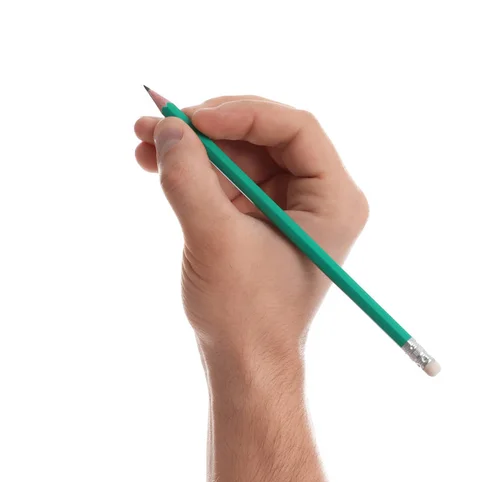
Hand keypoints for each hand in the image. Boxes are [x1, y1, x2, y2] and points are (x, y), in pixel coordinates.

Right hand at [134, 96, 367, 357]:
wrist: (245, 363)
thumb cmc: (245, 315)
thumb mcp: (215, 240)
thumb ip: (189, 178)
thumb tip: (166, 128)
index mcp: (334, 202)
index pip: (295, 129)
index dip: (241, 114)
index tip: (191, 118)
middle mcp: (320, 200)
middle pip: (266, 138)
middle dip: (210, 131)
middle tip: (160, 124)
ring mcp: (291, 210)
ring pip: (244, 157)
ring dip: (196, 150)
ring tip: (145, 143)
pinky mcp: (264, 221)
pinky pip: (233, 182)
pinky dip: (198, 174)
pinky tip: (158, 164)